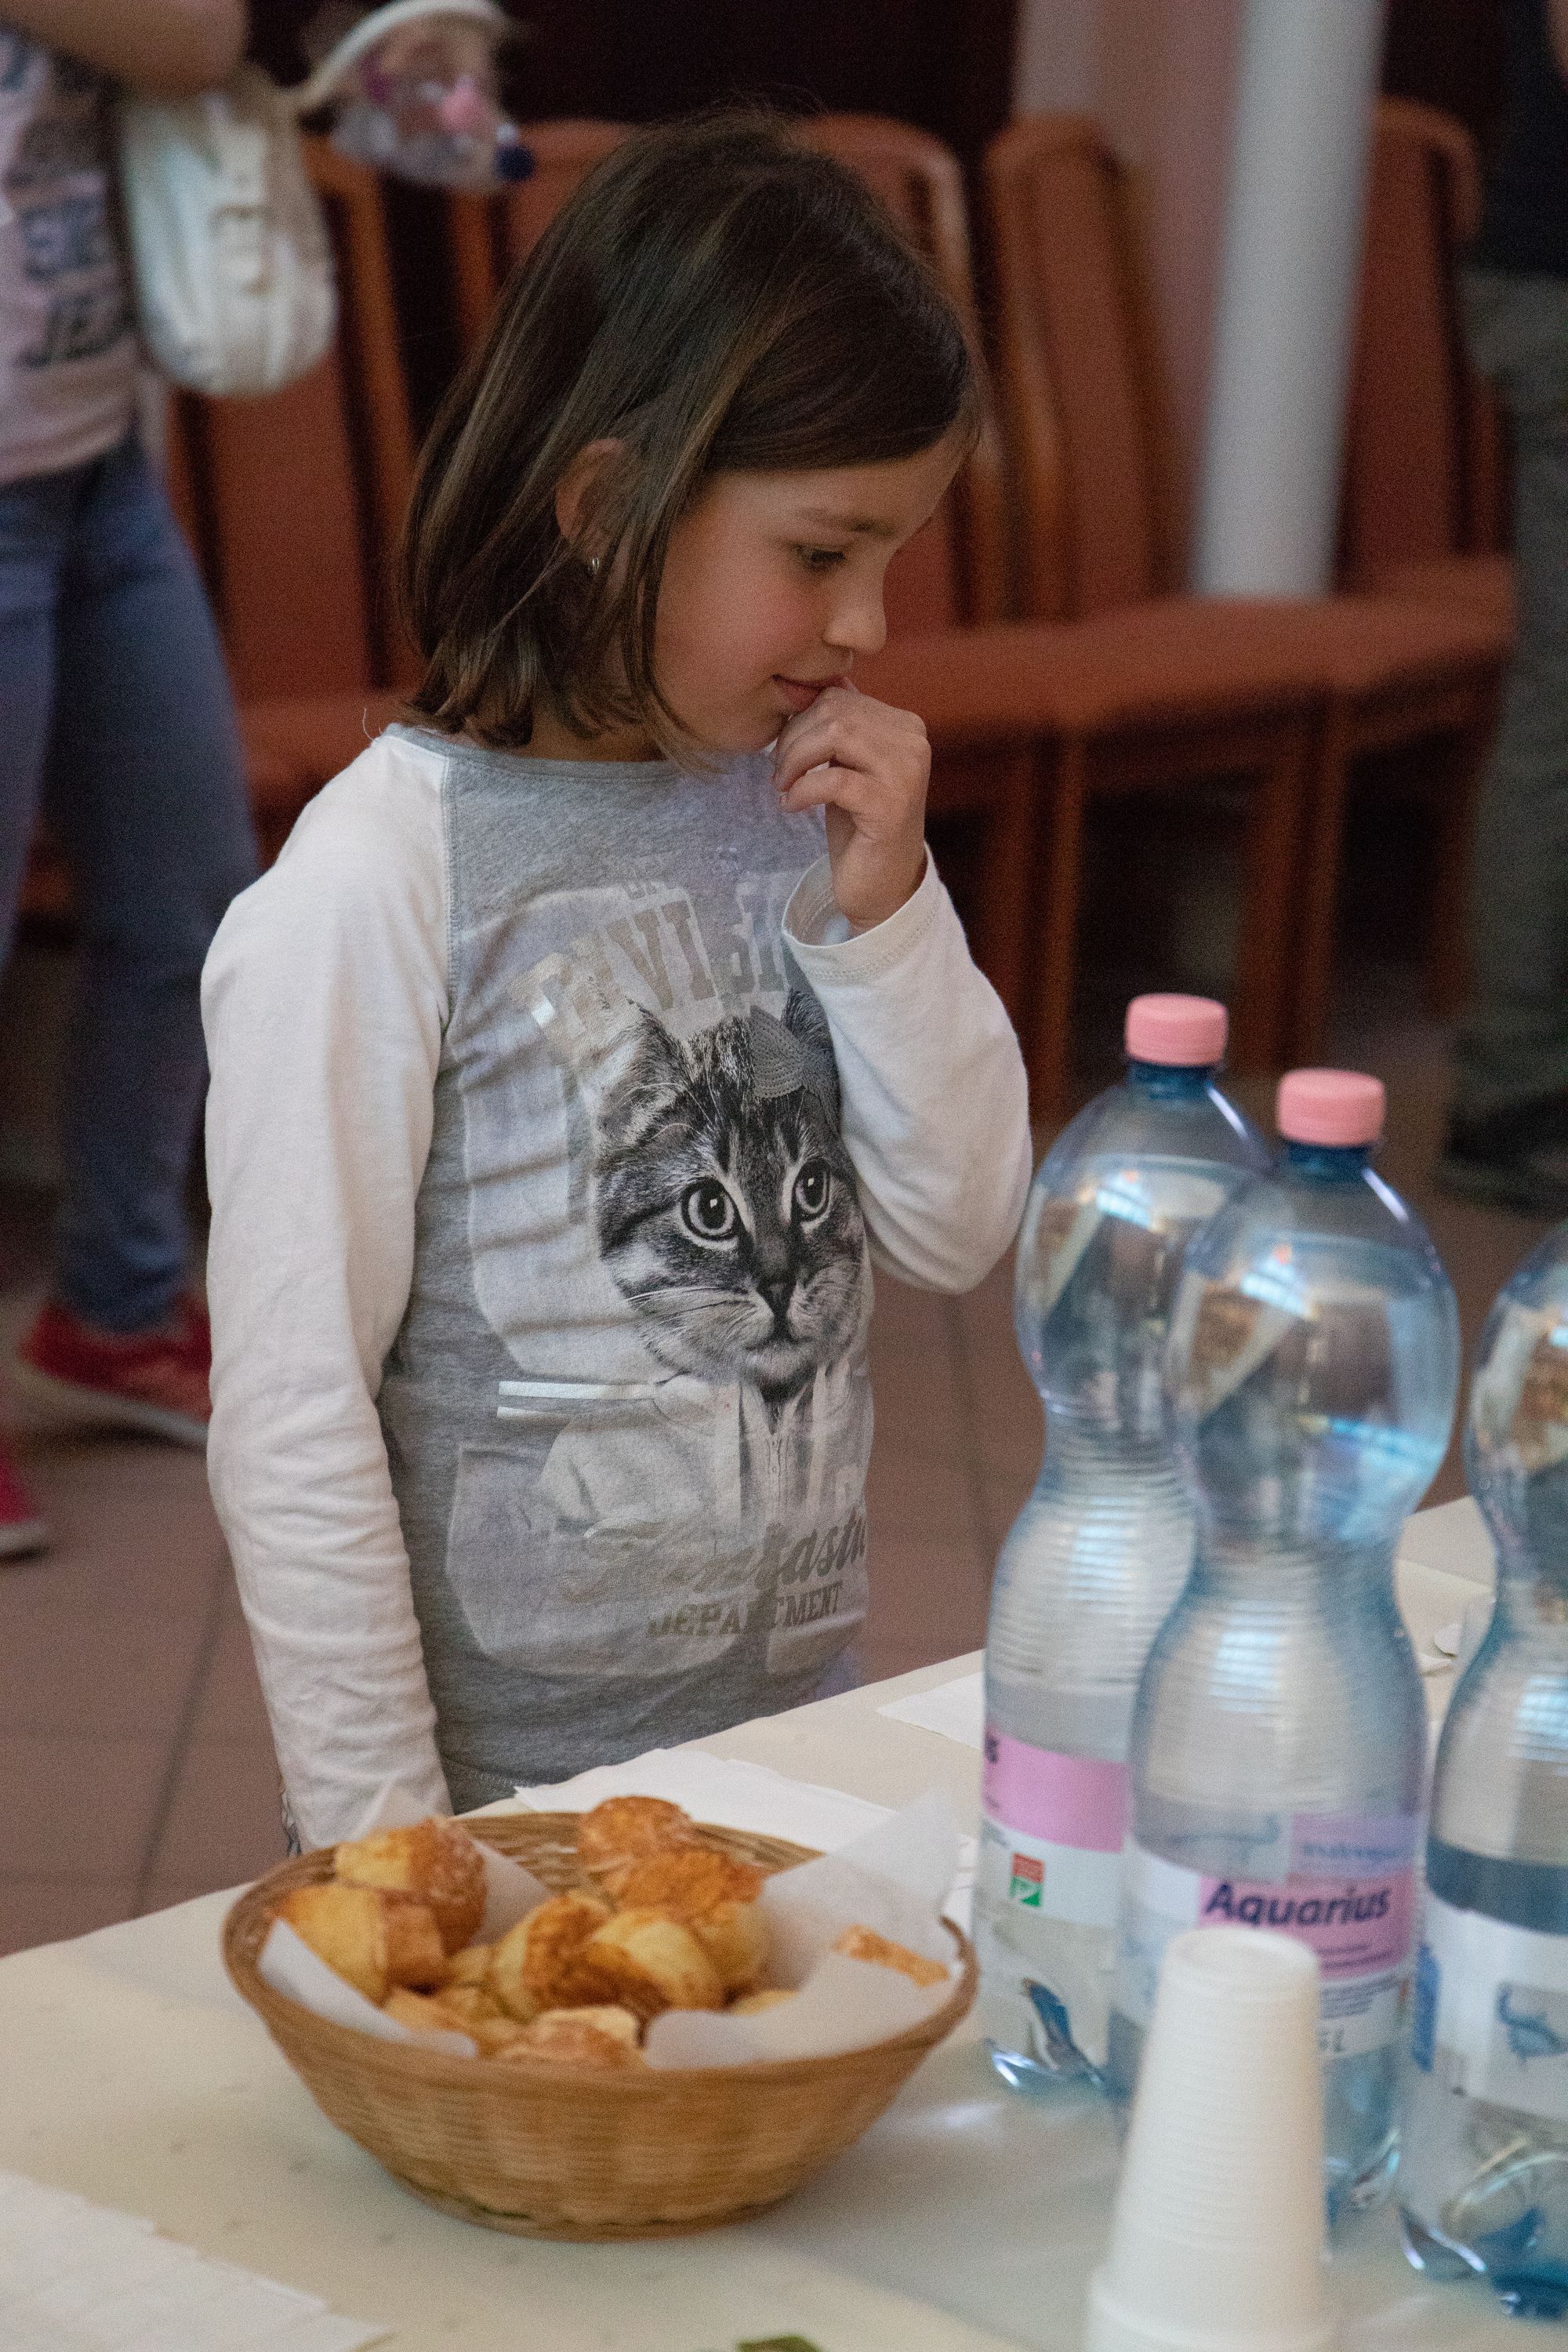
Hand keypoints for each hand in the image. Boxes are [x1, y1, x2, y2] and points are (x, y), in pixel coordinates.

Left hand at [773, 683, 928, 931]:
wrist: (883, 884)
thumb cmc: (859, 822)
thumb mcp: (847, 764)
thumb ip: (838, 724)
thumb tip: (805, 682)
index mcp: (905, 725)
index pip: (840, 696)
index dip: (799, 720)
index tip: (784, 751)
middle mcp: (913, 741)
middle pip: (835, 712)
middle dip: (793, 740)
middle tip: (778, 772)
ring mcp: (906, 772)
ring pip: (836, 735)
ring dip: (795, 761)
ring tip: (783, 786)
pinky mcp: (891, 805)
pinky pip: (833, 780)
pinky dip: (801, 791)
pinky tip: (791, 805)